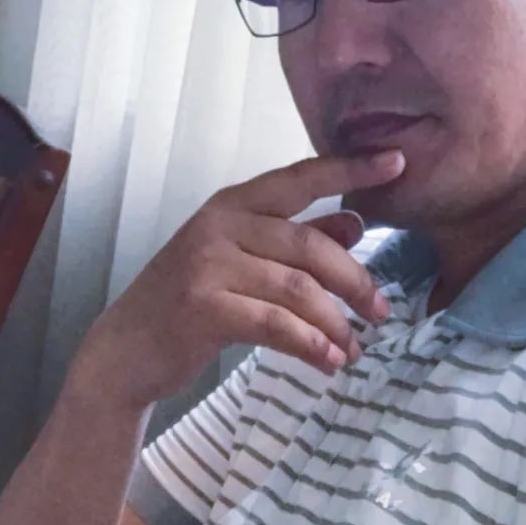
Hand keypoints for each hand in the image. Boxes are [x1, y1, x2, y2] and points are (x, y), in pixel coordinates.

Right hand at [78, 150, 405, 408]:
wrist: (127, 349)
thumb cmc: (190, 299)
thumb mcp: (241, 260)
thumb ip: (295, 239)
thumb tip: (355, 223)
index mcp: (233, 204)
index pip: (300, 178)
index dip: (350, 169)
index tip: (398, 162)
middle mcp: (220, 224)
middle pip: (309, 245)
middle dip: (354, 281)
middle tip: (381, 311)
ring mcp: (208, 264)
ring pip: (298, 288)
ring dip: (335, 323)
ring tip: (355, 349)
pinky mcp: (203, 308)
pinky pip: (276, 325)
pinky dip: (310, 345)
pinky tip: (329, 362)